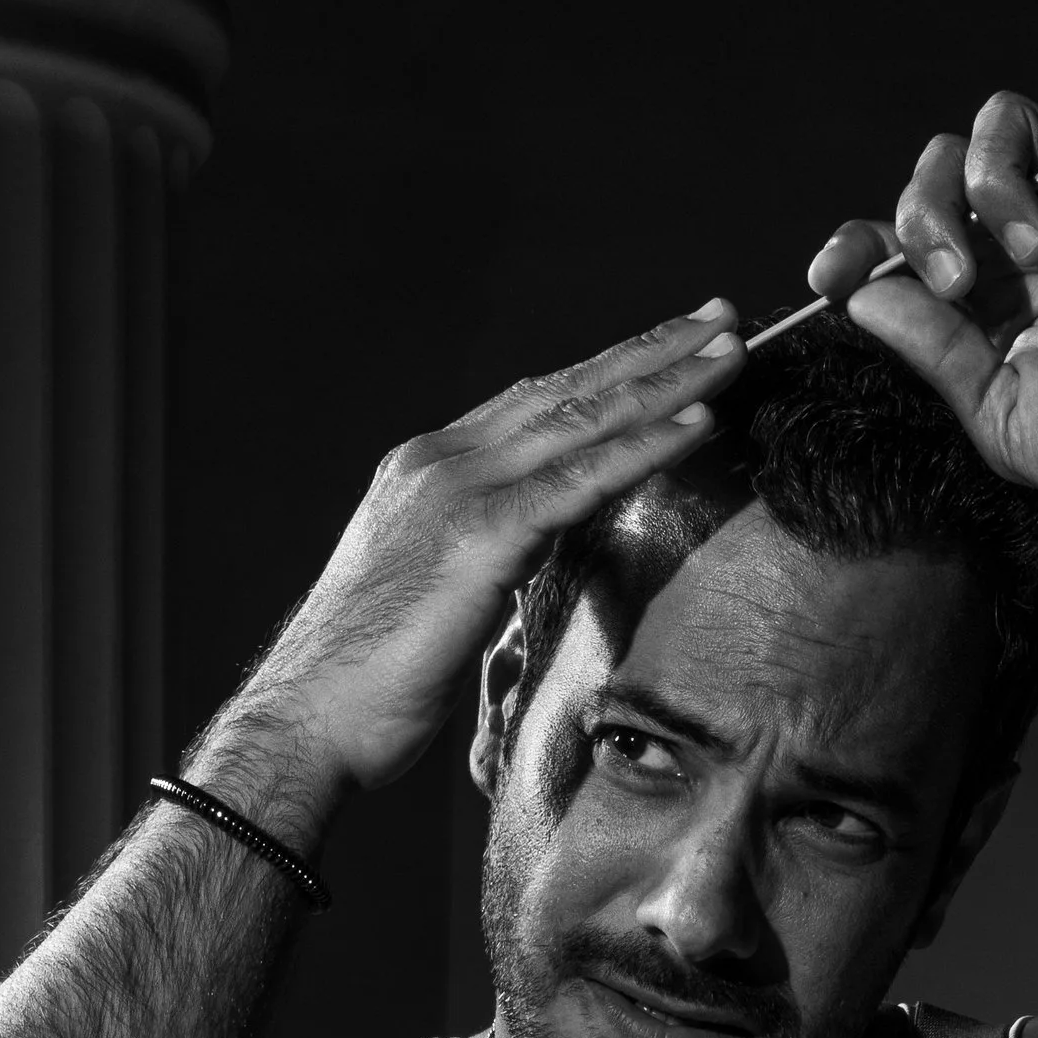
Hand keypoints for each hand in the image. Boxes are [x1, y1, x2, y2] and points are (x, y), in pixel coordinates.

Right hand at [226, 303, 747, 796]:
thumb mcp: (434, 600)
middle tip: (721, 315)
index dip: (605, 372)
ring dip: (665, 380)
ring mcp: (455, 492)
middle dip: (648, 350)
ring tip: (731, 349)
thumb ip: (483, 563)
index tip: (667, 346)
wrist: (306, 721)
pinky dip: (645, 446)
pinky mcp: (476, 537)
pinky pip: (580, 480)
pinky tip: (699, 421)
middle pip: (564, 390)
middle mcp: (439, 463)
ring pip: (580, 419)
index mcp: (425, 473)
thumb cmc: (366, 686)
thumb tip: (524, 567)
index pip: (531, 405)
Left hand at [805, 68, 1037, 529]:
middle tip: (960, 282)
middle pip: (939, 170)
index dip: (855, 244)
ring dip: (993, 176)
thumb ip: (935, 354)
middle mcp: (1025, 241)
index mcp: (983, 302)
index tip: (830, 274)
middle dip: (925, 214)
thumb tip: (860, 293)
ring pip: (1000, 121)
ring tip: (1035, 250)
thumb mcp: (1004, 417)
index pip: (898, 244)